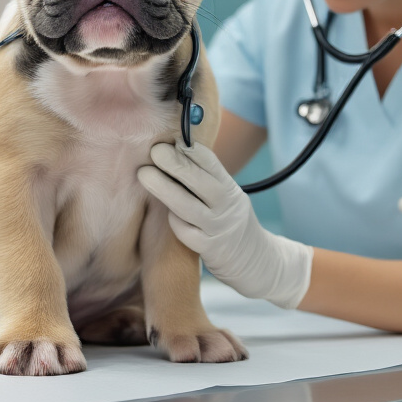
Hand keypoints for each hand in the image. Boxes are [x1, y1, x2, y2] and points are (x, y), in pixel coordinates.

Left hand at [137, 141, 312, 308]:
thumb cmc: (230, 224)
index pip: (212, 164)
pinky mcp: (211, 250)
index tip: (171, 138)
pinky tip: (164, 213)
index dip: (191, 150)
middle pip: (200, 181)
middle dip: (176, 164)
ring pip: (189, 206)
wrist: (258, 264)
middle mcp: (227, 206)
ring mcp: (219, 229)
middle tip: (155, 151)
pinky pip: (187, 233)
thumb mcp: (227, 199)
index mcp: (230, 189)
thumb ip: (206, 181)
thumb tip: (175, 153)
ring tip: (144, 174)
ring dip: (165, 189)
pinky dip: (175, 221)